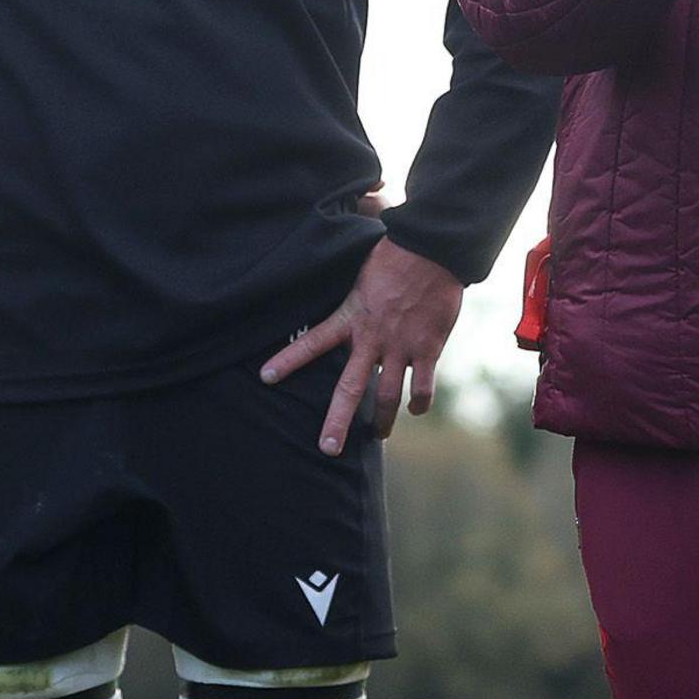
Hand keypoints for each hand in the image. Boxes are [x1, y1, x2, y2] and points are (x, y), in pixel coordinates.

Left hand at [261, 238, 465, 455]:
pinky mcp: (428, 348)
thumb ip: (347, 285)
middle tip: (328, 448)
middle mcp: (373, 338)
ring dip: (381, 421)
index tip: (265, 377)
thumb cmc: (395, 252)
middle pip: (349, 388)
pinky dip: (419, 402)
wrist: (433, 249)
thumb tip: (337, 287)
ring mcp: (401, 347)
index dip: (288, 360)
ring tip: (377, 436)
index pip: (312, 342)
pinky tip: (416, 408)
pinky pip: (423, 386)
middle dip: (337, 421)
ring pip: (387, 396)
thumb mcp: (358, 269)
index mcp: (351, 317)